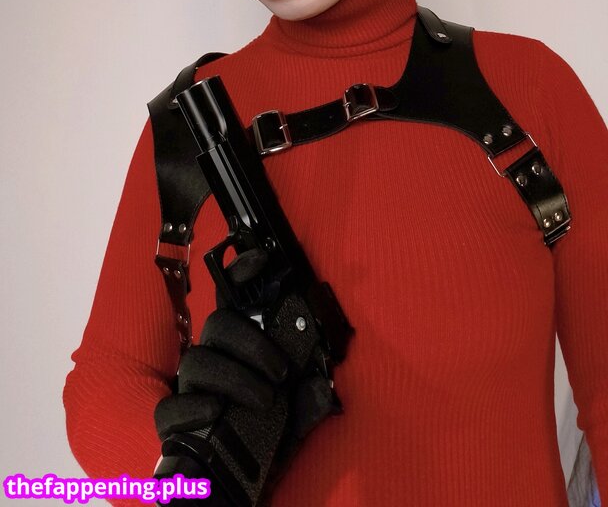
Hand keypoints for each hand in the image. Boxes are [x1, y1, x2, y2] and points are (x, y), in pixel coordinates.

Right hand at [154, 249, 338, 503]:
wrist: (235, 491)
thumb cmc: (262, 444)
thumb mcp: (294, 421)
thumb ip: (308, 402)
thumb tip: (321, 385)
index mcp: (239, 350)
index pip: (235, 300)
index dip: (241, 273)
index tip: (261, 259)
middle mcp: (212, 359)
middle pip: (219, 324)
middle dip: (252, 343)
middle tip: (279, 372)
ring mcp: (189, 388)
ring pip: (198, 360)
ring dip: (235, 377)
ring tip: (264, 402)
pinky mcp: (172, 422)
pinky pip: (171, 406)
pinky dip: (194, 406)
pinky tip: (216, 414)